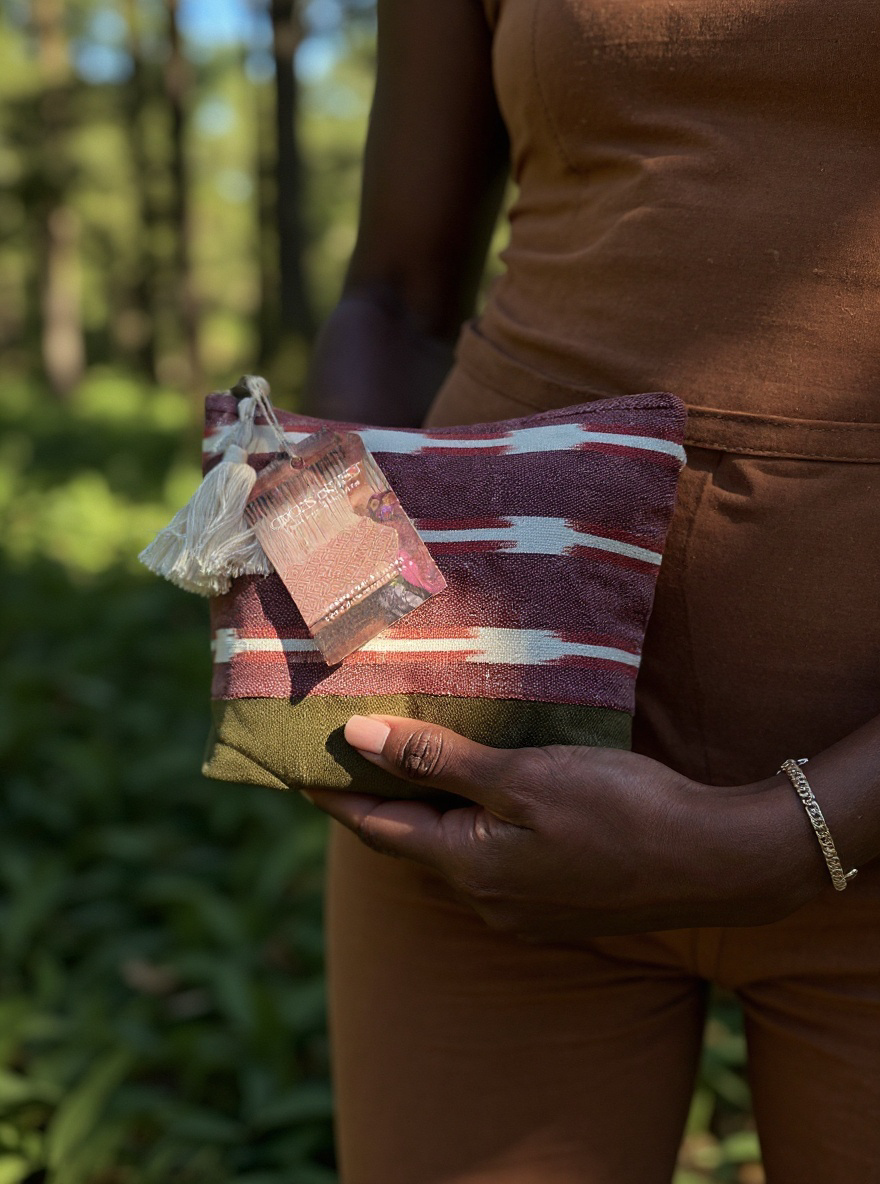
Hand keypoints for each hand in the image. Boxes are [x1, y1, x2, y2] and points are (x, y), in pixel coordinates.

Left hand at [305, 716, 824, 943]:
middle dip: (377, 802)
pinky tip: (482, 797)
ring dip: (426, 813)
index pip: (377, 829)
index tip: (297, 768)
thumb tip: (355, 740)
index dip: (335, 797)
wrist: (715, 861)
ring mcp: (523, 908)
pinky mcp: (556, 903)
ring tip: (408, 766)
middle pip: (411, 845)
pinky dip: (470, 826)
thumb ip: (437, 761)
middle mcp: (485, 898)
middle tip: (348, 757)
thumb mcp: (522, 777)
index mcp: (468, 866)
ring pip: (452, 853)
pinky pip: (490, 861)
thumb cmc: (619, 809)